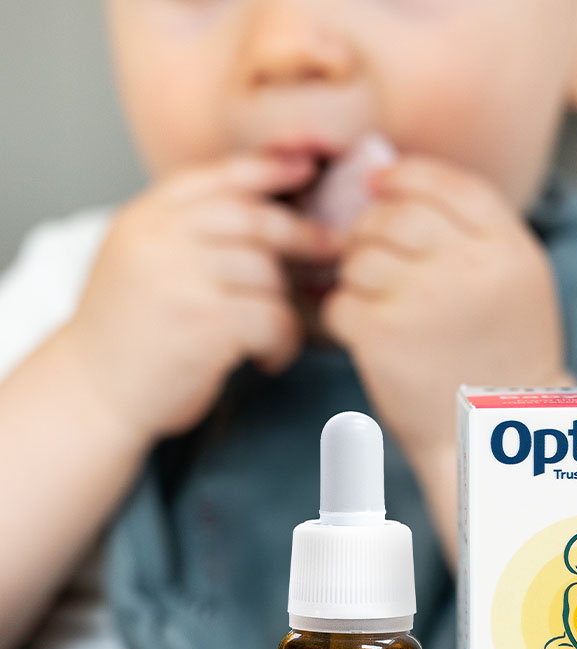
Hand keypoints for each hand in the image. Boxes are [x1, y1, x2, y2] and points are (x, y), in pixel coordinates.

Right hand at [63, 154, 333, 446]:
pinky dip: (282, 343)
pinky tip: (269, 359)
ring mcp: (180, 278)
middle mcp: (160, 239)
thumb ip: (185, 235)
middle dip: (299, 232)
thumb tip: (261, 212)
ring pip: (267, 273)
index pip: (218, 177)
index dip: (268, 169)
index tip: (305, 169)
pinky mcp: (204, 323)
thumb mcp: (141, 263)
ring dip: (286, 307)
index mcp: (145, 218)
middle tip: (329, 248)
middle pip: (253, 218)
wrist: (91, 393)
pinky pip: (272, 319)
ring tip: (278, 335)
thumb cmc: (127, 337)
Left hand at [321, 156, 571, 467]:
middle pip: (396, 215)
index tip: (380, 183)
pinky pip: (340, 302)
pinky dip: (342, 315)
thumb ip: (473, 234)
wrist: (490, 443)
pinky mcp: (382, 336)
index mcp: (509, 251)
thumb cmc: (499, 362)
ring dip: (355, 275)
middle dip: (371, 228)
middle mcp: (469, 268)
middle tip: (368, 251)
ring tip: (375, 303)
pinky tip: (364, 335)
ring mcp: (423, 300)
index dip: (405, 176)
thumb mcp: (515, 285)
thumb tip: (391, 177)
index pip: (449, 185)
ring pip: (360, 257)